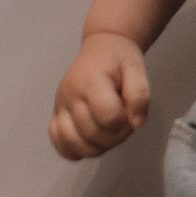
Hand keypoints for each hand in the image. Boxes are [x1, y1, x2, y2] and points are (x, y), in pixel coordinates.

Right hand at [49, 34, 150, 160]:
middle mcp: (69, 95)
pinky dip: (73, 149)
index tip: (130, 114)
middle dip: (115, 137)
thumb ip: (140, 95)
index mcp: (89, 82)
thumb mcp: (136, 69)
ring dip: (97, 147)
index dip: (124, 123)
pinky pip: (57, 141)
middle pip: (92, 134)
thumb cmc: (118, 58)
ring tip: (109, 132)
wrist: (100, 46)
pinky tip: (89, 141)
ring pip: (74, 143)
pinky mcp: (56, 114)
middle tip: (124, 124)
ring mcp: (59, 106)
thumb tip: (136, 123)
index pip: (108, 117)